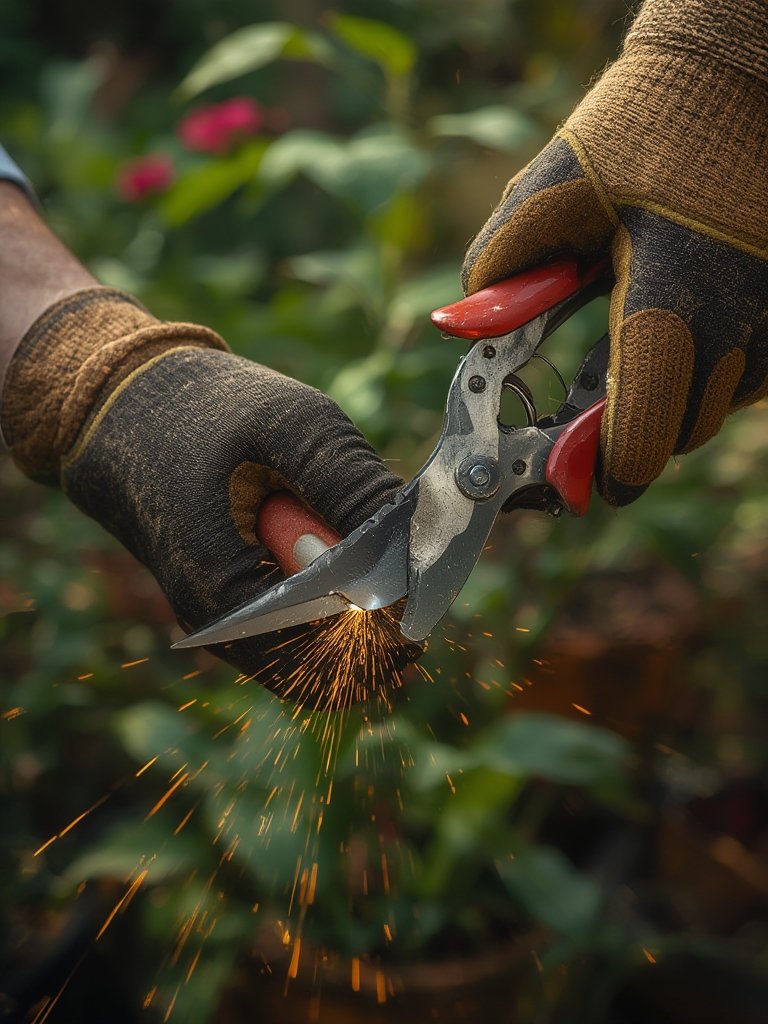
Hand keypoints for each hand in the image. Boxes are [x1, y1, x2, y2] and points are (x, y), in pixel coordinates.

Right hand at [2, 288, 411, 706]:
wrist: (118, 402)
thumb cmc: (201, 408)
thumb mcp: (293, 425)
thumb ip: (355, 486)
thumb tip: (419, 543)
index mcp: (226, 592)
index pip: (325, 663)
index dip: (388, 635)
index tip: (425, 590)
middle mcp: (220, 624)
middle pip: (323, 669)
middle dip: (377, 627)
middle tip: (412, 571)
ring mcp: (223, 616)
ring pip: (311, 651)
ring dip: (356, 610)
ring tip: (378, 550)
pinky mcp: (229, 599)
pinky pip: (292, 625)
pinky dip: (330, 597)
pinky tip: (345, 548)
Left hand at [462, 0, 767, 504]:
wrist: (732, 88)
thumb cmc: (642, 131)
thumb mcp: (557, 185)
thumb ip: (504, 261)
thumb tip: (458, 327)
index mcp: (669, 296)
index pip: (646, 423)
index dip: (605, 467)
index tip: (567, 482)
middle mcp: (733, 321)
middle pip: (678, 434)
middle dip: (623, 444)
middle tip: (571, 433)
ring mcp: (766, 321)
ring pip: (712, 411)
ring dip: (659, 412)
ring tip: (610, 375)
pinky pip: (738, 381)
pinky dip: (693, 382)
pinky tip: (658, 342)